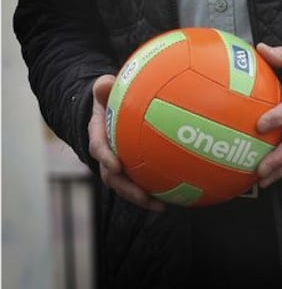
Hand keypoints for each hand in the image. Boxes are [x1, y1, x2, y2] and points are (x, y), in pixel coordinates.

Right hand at [88, 74, 164, 211]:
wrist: (107, 110)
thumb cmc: (108, 98)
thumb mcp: (104, 90)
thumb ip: (103, 88)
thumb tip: (104, 82)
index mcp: (98, 135)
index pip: (98, 148)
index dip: (106, 158)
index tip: (117, 166)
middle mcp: (106, 155)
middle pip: (113, 178)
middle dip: (127, 189)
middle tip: (143, 196)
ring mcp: (118, 165)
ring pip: (127, 186)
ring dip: (142, 198)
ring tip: (161, 205)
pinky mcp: (132, 169)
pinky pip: (142, 181)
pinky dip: (156, 189)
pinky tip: (177, 195)